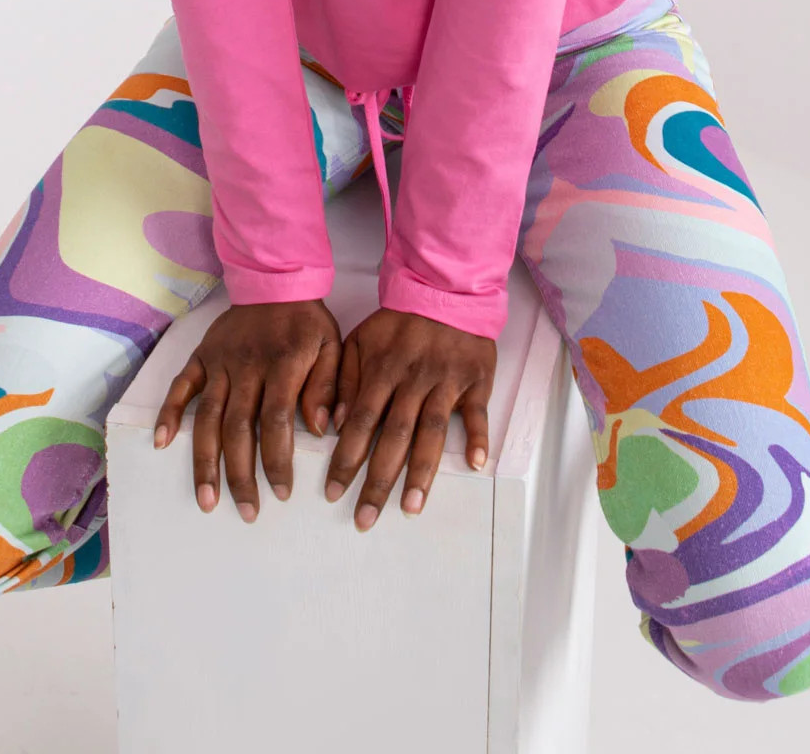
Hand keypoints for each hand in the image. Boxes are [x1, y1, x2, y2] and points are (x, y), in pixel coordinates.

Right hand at [153, 299, 341, 520]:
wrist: (274, 280)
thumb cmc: (307, 322)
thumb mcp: (332, 346)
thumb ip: (327, 386)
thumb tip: (319, 428)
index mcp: (283, 364)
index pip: (276, 420)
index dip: (277, 459)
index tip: (281, 493)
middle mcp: (246, 366)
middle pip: (238, 428)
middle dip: (240, 474)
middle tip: (248, 512)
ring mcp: (220, 362)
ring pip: (208, 417)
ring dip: (205, 460)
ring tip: (206, 500)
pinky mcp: (201, 356)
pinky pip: (182, 386)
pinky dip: (169, 413)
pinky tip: (162, 443)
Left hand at [325, 308, 494, 529]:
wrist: (445, 290)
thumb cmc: (399, 322)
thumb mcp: (360, 340)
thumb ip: (343, 380)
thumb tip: (331, 425)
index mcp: (382, 370)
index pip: (360, 421)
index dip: (346, 458)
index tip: (333, 492)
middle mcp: (412, 380)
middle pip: (393, 436)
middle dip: (378, 480)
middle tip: (365, 519)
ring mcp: (445, 381)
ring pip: (431, 431)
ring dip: (421, 472)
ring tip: (410, 509)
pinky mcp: (475, 380)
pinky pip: (477, 412)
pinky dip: (477, 436)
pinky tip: (474, 463)